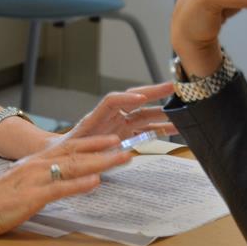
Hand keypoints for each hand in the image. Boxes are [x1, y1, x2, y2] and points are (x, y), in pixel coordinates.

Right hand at [0, 135, 131, 236]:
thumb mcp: (21, 183)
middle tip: (126, 145)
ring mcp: (35, 179)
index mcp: (35, 162)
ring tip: (120, 159)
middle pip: (76, 153)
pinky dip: (78, 185)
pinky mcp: (31, 197)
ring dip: (100, 162)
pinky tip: (95, 182)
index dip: (93, 143)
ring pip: (73, 167)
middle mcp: (37, 165)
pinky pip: (59, 189)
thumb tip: (61, 180)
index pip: (69, 147)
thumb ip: (41, 179)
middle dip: (103, 148)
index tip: (112, 140)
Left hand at [55, 81, 177, 145]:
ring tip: (181, 110)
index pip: (111, 102)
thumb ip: (90, 149)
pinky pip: (145, 128)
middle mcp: (110, 117)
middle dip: (154, 93)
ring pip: (144, 114)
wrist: (65, 157)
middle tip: (172, 88)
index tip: (141, 98)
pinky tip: (173, 128)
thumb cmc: (68, 151)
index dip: (126, 98)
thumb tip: (106, 149)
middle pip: (134, 100)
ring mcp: (120, 124)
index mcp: (95, 118)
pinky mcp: (126, 134)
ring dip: (162, 112)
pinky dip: (160, 128)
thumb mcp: (74, 151)